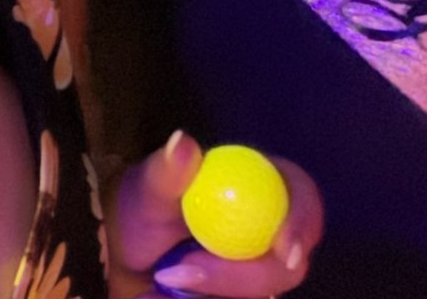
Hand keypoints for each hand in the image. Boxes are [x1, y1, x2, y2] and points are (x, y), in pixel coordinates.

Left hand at [109, 132, 321, 297]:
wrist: (124, 256)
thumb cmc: (141, 208)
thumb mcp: (147, 188)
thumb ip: (166, 170)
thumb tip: (182, 143)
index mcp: (260, 185)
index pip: (302, 196)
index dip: (302, 221)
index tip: (282, 249)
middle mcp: (269, 231)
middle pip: (288, 265)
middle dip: (239, 276)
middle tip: (182, 272)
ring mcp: (259, 272)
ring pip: (264, 295)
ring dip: (214, 294)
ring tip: (162, 281)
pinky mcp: (243, 298)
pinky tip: (170, 295)